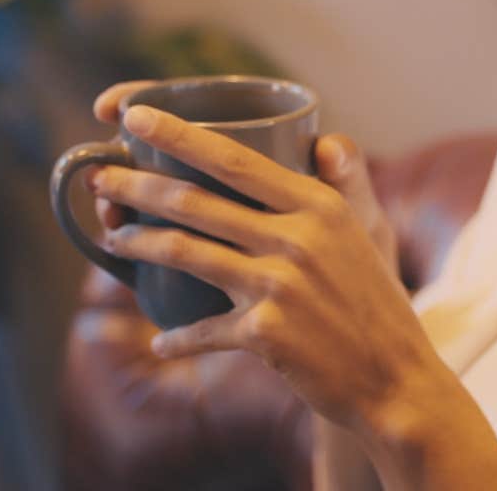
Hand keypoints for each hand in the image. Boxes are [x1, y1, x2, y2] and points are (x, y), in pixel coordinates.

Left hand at [86, 82, 438, 433]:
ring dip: (139, 244)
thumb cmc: (376, 303)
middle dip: (137, 186)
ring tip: (113, 238)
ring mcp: (279, 286)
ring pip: (186, 253)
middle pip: (196, 201)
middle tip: (100, 178)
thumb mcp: (367, 232)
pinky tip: (162, 340)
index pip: (233, 158)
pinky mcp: (266, 333)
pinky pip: (203, 328)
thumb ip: (340, 185)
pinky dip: (179, 336)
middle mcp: (296, 238)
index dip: (177, 135)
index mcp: (317, 204)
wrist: (396, 379)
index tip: (132, 117)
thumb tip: (324, 141)